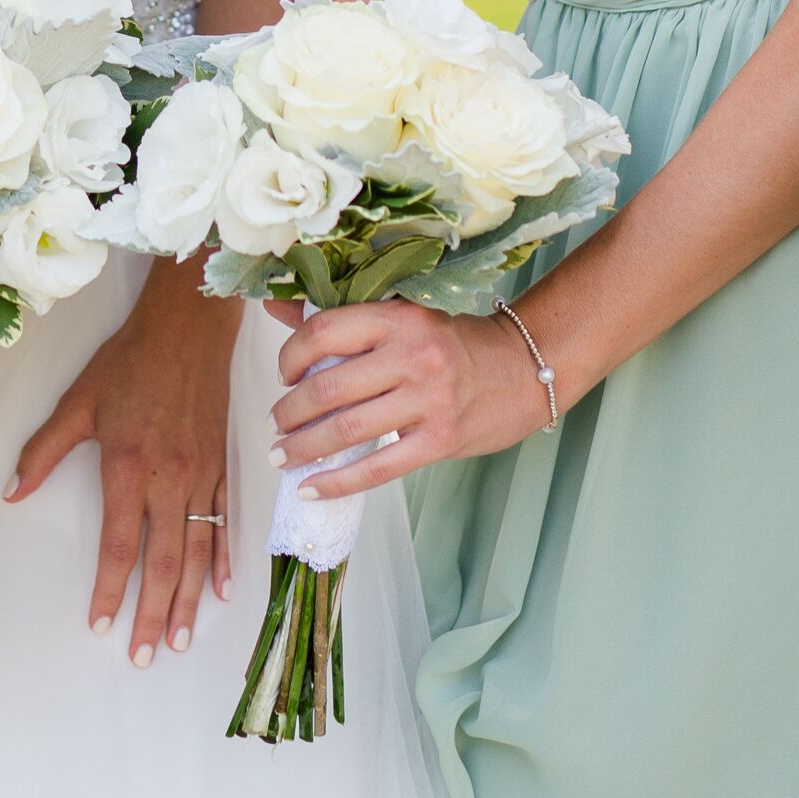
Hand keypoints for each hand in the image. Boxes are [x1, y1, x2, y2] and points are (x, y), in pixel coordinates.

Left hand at [14, 265, 235, 661]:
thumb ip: (44, 451)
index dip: (110, 590)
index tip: (101, 626)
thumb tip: (13, 492)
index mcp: (128, 467)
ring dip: (189, 601)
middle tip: (144, 656)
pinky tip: (221, 591)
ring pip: (196, 552)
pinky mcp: (222, 467)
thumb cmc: (129, 361)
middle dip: (153, 615)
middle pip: (163, 563)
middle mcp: (169, 479)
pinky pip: (223, 523)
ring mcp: (201, 476)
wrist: (188, 327)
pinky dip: (222, 559)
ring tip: (181, 641)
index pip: (118, 546)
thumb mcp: (78, 402)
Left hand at [265, 299, 549, 495]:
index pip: (324, 332)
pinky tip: (310, 489)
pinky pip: (377, 468)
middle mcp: (412, 356)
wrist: (524, 370)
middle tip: (274, 424)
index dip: (290, 356)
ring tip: (280, 455)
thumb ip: (342, 316)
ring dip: (303, 447)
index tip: (282, 375)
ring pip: (346, 429)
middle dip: (288, 411)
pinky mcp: (441, 440)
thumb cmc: (454, 343)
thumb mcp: (404, 317)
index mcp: (398, 318)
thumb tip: (275, 308)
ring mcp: (429, 400)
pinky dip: (337, 482)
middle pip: (328, 387)